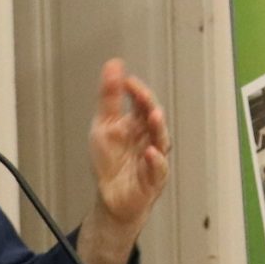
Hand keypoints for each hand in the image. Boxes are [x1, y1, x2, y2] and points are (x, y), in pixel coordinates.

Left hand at [87, 58, 169, 234]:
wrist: (111, 198)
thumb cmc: (111, 162)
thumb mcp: (103, 126)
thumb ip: (109, 97)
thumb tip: (113, 65)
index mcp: (136, 124)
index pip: (140, 102)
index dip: (136, 91)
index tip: (127, 81)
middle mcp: (148, 138)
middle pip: (153, 118)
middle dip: (149, 106)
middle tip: (144, 96)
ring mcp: (153, 157)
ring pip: (160, 140)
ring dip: (157, 128)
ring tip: (153, 115)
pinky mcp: (153, 179)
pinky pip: (158, 169)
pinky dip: (155, 160)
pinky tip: (150, 152)